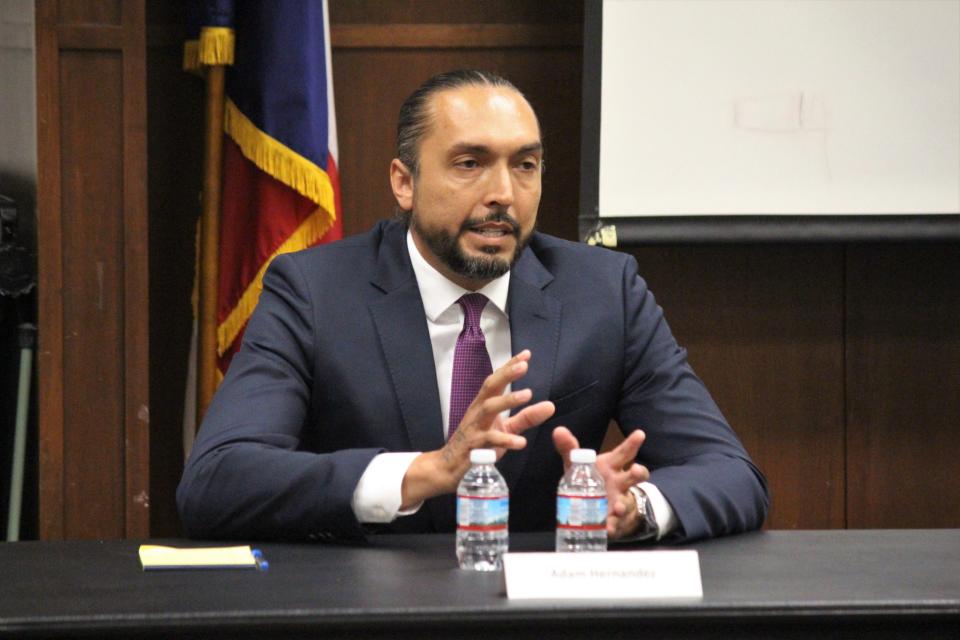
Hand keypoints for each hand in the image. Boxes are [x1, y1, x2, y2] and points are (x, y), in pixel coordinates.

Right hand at [401, 350, 554, 507]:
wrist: (449, 466)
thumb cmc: (478, 443)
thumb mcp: (505, 428)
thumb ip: (527, 417)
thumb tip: (550, 405)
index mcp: (484, 404)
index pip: (497, 381)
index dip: (510, 366)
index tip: (526, 354)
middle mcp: (478, 411)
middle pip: (490, 387)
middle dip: (506, 375)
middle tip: (524, 365)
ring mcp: (474, 428)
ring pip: (488, 408)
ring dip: (507, 400)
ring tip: (527, 395)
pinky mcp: (474, 446)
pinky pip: (489, 440)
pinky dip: (505, 440)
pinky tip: (521, 442)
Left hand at [552, 426, 648, 539]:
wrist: (596, 507)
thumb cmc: (590, 480)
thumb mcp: (577, 464)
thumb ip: (569, 449)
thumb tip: (558, 430)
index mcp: (612, 467)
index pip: (624, 453)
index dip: (632, 443)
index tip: (640, 434)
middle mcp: (620, 483)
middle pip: (635, 476)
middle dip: (639, 472)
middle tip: (636, 469)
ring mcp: (620, 502)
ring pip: (628, 502)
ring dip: (624, 504)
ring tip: (618, 507)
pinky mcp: (616, 520)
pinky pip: (617, 524)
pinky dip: (613, 526)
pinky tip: (608, 528)